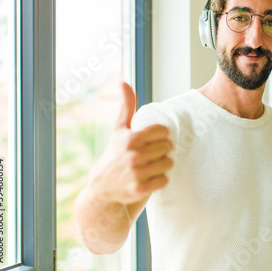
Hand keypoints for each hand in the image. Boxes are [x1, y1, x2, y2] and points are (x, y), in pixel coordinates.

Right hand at [86, 82, 173, 204]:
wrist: (102, 187)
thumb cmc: (115, 153)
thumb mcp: (119, 129)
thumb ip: (126, 106)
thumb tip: (124, 82)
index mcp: (131, 138)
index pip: (163, 132)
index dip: (161, 136)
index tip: (153, 140)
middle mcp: (134, 155)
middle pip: (167, 147)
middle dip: (162, 150)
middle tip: (152, 154)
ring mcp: (137, 173)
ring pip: (168, 163)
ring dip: (163, 164)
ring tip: (152, 165)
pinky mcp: (140, 189)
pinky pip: (165, 180)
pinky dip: (160, 179)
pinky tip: (150, 177)